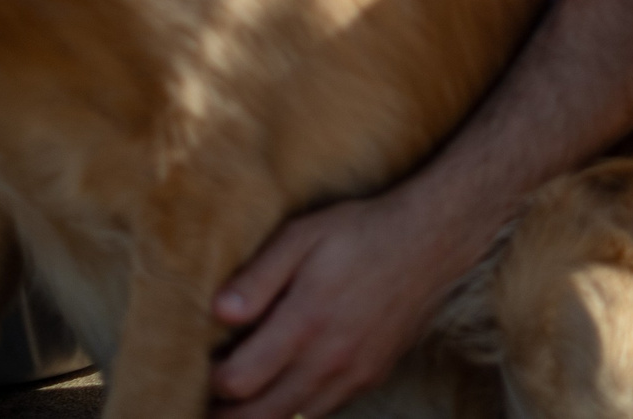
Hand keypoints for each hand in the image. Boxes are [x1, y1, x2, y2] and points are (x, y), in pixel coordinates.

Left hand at [209, 192, 479, 418]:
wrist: (430, 243)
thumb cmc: (359, 232)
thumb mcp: (302, 235)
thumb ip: (258, 277)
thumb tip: (218, 314)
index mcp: (306, 322)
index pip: (240, 380)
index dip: (212, 382)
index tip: (202, 366)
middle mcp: (330, 360)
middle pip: (262, 415)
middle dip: (227, 415)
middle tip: (205, 405)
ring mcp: (354, 375)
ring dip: (261, 418)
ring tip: (237, 405)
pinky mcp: (371, 378)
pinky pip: (324, 411)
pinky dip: (297, 411)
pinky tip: (281, 395)